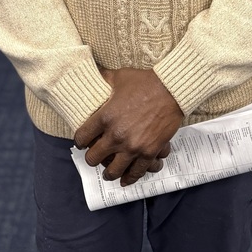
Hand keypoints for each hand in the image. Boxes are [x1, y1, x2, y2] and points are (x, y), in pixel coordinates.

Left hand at [73, 68, 182, 186]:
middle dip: (92, 158)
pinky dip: (129, 178)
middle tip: (95, 155)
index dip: (80, 140)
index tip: (83, 141)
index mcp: (105, 117)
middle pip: (93, 158)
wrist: (170, 89)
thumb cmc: (144, 82)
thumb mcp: (119, 76)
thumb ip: (102, 78)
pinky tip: (125, 179)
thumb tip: (91, 72)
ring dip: (108, 172)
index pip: (82, 138)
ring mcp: (132, 146)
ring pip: (112, 171)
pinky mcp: (148, 152)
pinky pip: (136, 173)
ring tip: (108, 172)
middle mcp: (116, 135)